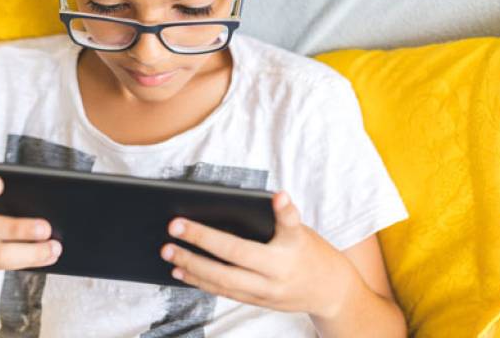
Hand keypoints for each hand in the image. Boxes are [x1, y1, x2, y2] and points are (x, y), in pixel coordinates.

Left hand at [160, 191, 355, 317]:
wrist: (331, 292)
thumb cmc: (311, 252)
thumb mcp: (301, 230)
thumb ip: (283, 217)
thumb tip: (273, 196)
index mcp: (288, 252)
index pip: (263, 236)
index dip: (261, 218)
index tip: (264, 200)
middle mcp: (275, 276)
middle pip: (231, 263)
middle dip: (198, 247)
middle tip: (172, 230)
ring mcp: (264, 293)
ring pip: (223, 282)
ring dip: (193, 268)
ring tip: (169, 253)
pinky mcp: (257, 302)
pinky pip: (225, 293)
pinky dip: (202, 282)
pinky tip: (182, 271)